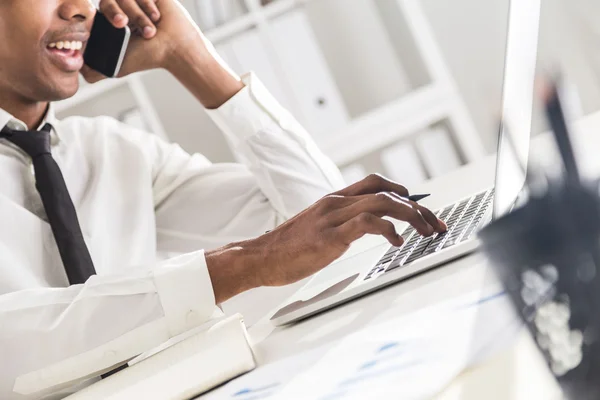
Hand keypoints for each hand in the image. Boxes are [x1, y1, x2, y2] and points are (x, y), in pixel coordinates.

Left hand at [81, 0, 207, 81]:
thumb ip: (95, 70)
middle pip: (107, 0)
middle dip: (114, 11)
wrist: (174, 49)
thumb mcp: (117, 67)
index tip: (112, 26)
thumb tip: (77, 70)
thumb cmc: (148, 57)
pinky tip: (156, 17)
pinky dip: (147, 5)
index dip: (103, 15)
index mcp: (112, 19)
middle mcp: (123, 6)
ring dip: (137, 16)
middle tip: (123, 24)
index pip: (96, 9)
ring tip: (150, 31)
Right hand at [251, 174, 445, 286]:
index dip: (403, 191)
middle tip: (434, 224)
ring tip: (425, 232)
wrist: (261, 257)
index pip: (376, 183)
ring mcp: (333, 217)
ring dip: (411, 215)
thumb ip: (341, 222)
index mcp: (334, 200)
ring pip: (382, 203)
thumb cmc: (288, 247)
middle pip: (387, 192)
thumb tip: (367, 227)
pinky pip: (367, 223)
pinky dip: (389, 230)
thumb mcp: (319, 227)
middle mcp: (336, 203)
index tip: (421, 208)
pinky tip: (398, 242)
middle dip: (417, 208)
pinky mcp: (330, 236)